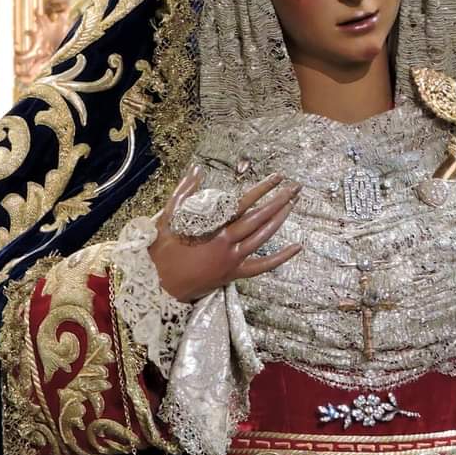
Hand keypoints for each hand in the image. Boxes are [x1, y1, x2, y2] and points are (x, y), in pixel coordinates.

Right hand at [148, 167, 301, 303]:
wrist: (159, 284)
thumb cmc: (162, 251)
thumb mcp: (168, 217)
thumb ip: (184, 192)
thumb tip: (196, 170)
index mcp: (213, 225)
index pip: (245, 202)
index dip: (263, 188)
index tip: (277, 177)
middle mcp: (228, 241)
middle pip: (260, 217)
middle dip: (279, 201)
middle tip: (295, 188)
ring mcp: (233, 259)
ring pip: (263, 237)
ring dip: (280, 220)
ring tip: (293, 205)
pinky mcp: (234, 273)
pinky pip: (262, 266)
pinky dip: (281, 258)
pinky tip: (297, 247)